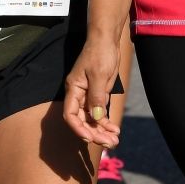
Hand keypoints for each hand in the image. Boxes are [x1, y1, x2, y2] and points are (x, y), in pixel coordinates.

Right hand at [62, 31, 122, 148]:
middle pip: (82, 120)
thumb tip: (96, 118)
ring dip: (101, 131)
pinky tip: (114, 129)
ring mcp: (88, 95)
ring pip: (91, 119)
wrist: (107, 40)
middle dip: (94, 133)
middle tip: (109, 143)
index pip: (70, 114)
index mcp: (73, 89)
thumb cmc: (100, 53)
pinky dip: (106, 122)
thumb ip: (97, 97)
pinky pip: (99, 113)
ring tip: (114, 140)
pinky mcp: (98, 94)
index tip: (90, 138)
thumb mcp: (99, 75)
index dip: (78, 128)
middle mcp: (78, 95)